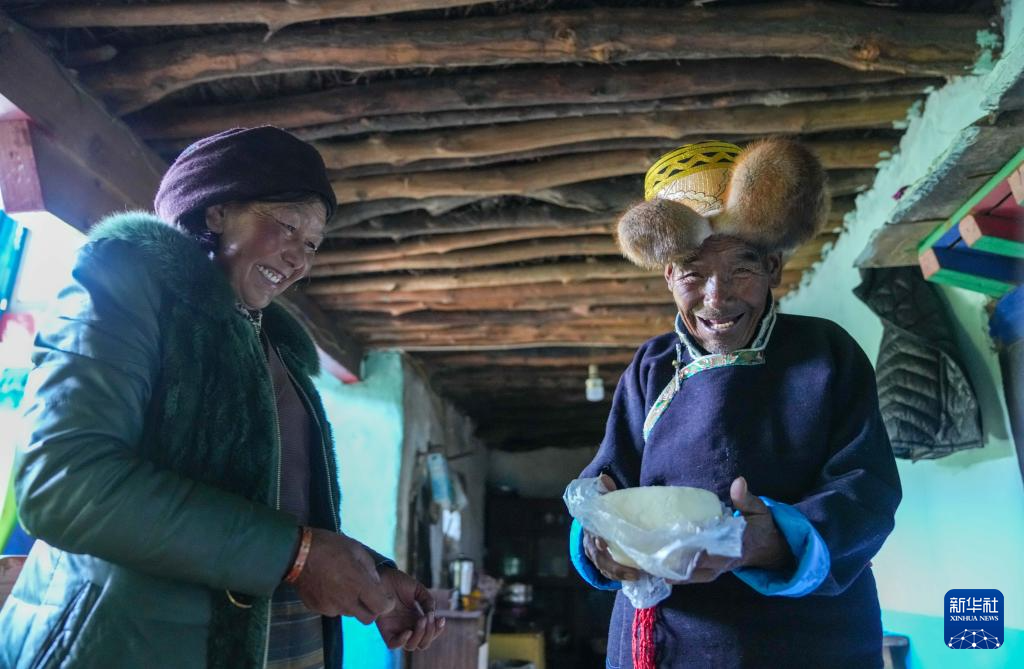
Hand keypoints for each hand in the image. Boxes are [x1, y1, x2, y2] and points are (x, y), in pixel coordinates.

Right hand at [293, 529, 395, 622]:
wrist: (296, 553)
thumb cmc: (329, 546)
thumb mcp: (356, 550)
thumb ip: (370, 569)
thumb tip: (377, 583)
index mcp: (358, 585)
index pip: (382, 608)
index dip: (386, 602)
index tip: (383, 595)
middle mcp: (346, 601)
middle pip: (367, 618)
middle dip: (371, 609)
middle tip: (366, 594)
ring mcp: (330, 607)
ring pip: (349, 614)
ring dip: (352, 604)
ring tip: (343, 584)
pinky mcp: (317, 608)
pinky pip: (332, 610)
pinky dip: (335, 602)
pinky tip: (329, 586)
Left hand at [375, 567, 445, 650]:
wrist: (381, 576)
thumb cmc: (398, 582)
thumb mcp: (418, 590)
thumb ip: (428, 602)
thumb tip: (431, 616)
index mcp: (416, 619)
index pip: (429, 634)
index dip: (437, 630)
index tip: (441, 619)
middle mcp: (407, 627)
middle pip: (422, 644)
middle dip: (430, 634)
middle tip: (428, 618)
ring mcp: (396, 630)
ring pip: (411, 646)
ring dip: (420, 636)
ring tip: (421, 619)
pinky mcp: (385, 630)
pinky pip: (393, 644)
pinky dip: (402, 641)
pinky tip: (408, 630)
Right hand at [582, 474, 643, 581]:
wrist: (594, 522)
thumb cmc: (603, 510)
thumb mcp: (603, 499)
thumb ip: (603, 490)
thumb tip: (604, 478)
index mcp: (591, 529)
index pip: (592, 538)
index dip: (598, 542)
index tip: (605, 545)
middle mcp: (592, 545)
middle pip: (600, 560)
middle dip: (615, 568)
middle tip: (634, 573)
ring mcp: (598, 557)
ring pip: (605, 570)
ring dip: (620, 575)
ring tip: (638, 577)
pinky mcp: (606, 564)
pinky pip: (612, 574)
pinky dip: (623, 578)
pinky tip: (639, 578)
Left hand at [669, 476, 791, 584]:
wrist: (768, 549)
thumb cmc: (759, 526)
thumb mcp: (758, 510)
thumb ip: (747, 499)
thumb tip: (739, 482)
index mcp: (738, 544)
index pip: (719, 548)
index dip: (703, 547)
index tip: (684, 542)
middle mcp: (726, 559)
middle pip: (702, 564)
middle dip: (682, 560)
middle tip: (659, 554)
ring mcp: (718, 568)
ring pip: (696, 574)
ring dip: (676, 571)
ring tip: (655, 566)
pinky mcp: (712, 570)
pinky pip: (694, 577)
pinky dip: (679, 576)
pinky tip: (660, 573)